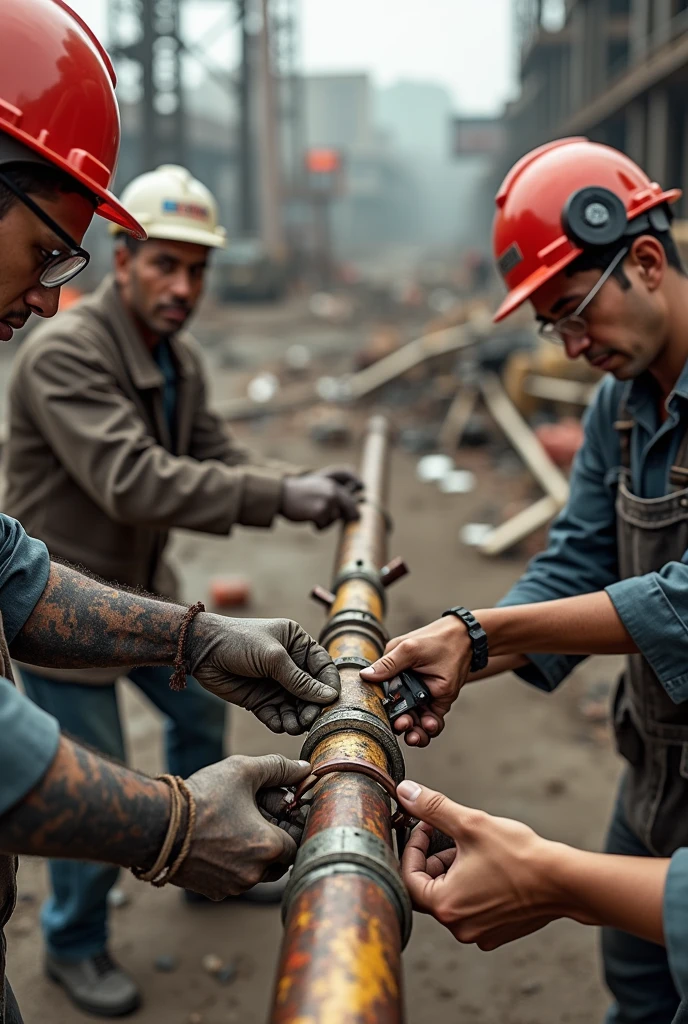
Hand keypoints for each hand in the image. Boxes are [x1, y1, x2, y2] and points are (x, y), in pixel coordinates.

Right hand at [174, 754, 310, 899]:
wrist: (156, 825)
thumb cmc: (203, 796)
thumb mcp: (244, 770)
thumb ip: (279, 768)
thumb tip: (306, 769)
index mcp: (269, 848)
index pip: (299, 840)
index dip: (292, 821)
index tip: (283, 807)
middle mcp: (255, 875)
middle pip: (280, 858)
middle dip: (275, 836)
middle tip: (259, 813)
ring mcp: (233, 887)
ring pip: (258, 870)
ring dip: (255, 851)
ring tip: (238, 824)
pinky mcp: (213, 891)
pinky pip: (235, 878)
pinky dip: (234, 862)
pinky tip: (220, 839)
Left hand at [188, 613, 340, 732]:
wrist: (201, 650)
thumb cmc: (238, 641)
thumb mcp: (273, 657)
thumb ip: (300, 680)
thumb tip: (328, 697)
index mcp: (297, 644)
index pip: (323, 667)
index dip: (328, 685)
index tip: (331, 703)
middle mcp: (290, 664)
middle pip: (311, 692)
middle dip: (311, 707)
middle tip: (308, 720)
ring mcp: (275, 683)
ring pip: (295, 707)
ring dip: (296, 718)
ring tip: (292, 726)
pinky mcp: (261, 700)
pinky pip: (277, 715)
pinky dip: (279, 722)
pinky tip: (278, 724)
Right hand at [280, 465, 362, 528]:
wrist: (281, 494)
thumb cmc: (298, 492)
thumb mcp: (317, 483)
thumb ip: (334, 490)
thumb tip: (353, 501)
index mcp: (333, 481)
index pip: (355, 487)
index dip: (359, 499)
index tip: (362, 503)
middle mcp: (334, 489)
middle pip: (353, 510)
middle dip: (349, 518)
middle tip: (347, 520)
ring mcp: (328, 500)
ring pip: (335, 519)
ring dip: (326, 522)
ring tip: (311, 513)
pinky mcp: (321, 511)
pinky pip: (324, 526)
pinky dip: (317, 526)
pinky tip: (307, 517)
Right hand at [360, 616, 470, 745]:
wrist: (467, 640)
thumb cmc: (436, 639)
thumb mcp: (410, 649)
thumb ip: (389, 664)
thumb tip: (364, 675)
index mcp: (393, 673)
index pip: (383, 697)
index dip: (384, 711)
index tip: (387, 719)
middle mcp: (405, 687)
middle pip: (398, 713)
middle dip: (400, 724)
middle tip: (404, 725)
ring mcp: (421, 697)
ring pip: (414, 721)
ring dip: (414, 732)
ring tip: (417, 735)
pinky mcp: (437, 703)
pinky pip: (431, 722)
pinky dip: (431, 728)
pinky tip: (431, 725)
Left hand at [396, 779, 568, 949]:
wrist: (564, 882)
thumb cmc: (519, 855)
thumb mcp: (470, 823)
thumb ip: (432, 808)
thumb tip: (405, 791)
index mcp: (445, 906)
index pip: (409, 877)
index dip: (413, 848)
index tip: (424, 827)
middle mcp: (459, 927)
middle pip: (429, 889)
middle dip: (434, 858)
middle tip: (448, 835)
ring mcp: (479, 933)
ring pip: (452, 897)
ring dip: (454, 870)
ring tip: (472, 848)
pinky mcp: (498, 933)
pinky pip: (473, 908)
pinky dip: (473, 886)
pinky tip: (490, 866)